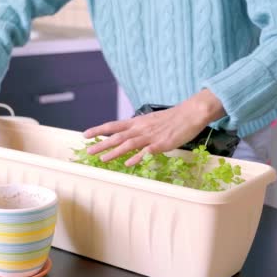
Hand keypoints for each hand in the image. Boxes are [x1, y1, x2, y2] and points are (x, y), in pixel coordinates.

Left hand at [83, 89, 224, 165]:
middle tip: (88, 151)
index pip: (113, 125)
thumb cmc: (172, 118)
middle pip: (117, 136)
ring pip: (129, 144)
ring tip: (103, 159)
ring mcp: (151, 136)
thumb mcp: (151, 120)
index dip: (98, 130)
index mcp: (137, 122)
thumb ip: (139, 128)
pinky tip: (129, 163)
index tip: (85, 134)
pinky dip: (137, 157)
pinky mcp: (162, 144)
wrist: (191, 113)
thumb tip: (127, 133)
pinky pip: (147, 151)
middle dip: (101, 144)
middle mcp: (140, 128)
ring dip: (114, 152)